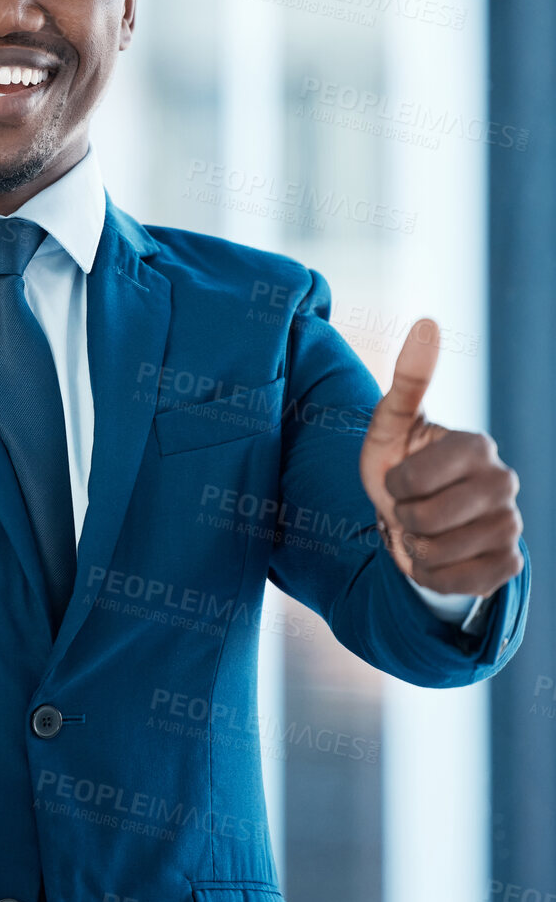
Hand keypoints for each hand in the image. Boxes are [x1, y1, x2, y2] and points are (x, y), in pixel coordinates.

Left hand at [359, 318, 522, 596]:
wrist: (408, 523)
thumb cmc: (397, 466)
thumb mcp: (389, 425)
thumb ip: (408, 379)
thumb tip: (428, 321)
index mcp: (476, 446)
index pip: (415, 478)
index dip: (395, 486)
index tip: (399, 480)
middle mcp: (503, 482)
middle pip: (430, 518)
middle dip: (404, 517)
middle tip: (409, 509)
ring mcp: (511, 524)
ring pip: (442, 551)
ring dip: (416, 548)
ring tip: (422, 532)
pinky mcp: (509, 563)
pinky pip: (461, 580)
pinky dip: (435, 575)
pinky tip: (438, 558)